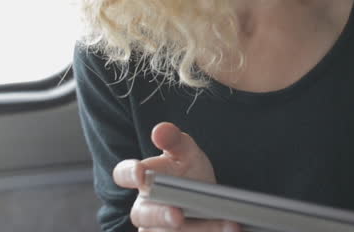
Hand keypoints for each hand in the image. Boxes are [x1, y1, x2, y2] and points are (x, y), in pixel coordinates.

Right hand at [113, 122, 239, 231]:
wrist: (207, 200)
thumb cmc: (188, 173)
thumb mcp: (186, 152)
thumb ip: (173, 139)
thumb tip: (160, 130)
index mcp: (143, 180)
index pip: (124, 174)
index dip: (128, 173)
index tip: (140, 172)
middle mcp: (145, 209)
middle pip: (144, 215)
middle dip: (161, 216)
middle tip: (178, 216)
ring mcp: (157, 231)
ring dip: (199, 230)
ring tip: (227, 224)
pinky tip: (229, 228)